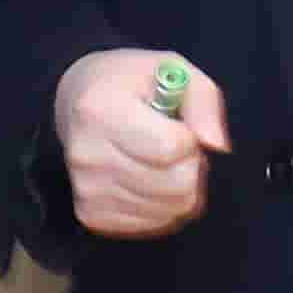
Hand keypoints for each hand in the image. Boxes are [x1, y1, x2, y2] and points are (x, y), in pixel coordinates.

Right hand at [54, 47, 232, 242]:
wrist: (76, 105)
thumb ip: (203, 100)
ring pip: (170, 208)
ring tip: (161, 160)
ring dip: (181, 186)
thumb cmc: (130, 84)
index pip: (171, 148)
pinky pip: (155, 224)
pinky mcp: (91, 215)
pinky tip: (150, 179)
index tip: (178, 124)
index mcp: (100, 109)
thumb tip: (216, 145)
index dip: (190, 138)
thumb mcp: (171, 68)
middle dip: (191, 165)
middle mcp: (87, 154)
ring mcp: (87, 189)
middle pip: (176, 185)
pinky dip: (165, 205)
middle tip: (175, 145)